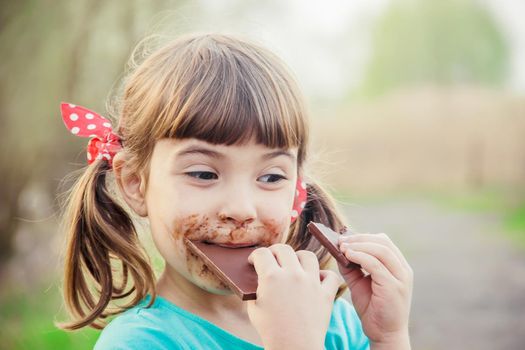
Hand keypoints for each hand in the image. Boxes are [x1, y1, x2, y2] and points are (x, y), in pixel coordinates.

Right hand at [247, 243, 342, 349]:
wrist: (294, 348)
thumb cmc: (271, 331)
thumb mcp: (254, 307)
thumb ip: (256, 288)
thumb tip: (259, 279)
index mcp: (271, 277)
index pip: (261, 253)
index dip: (255, 256)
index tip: (254, 262)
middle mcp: (292, 274)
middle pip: (283, 249)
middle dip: (274, 252)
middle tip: (272, 260)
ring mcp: (311, 283)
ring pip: (308, 256)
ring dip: (299, 258)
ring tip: (295, 266)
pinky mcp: (326, 294)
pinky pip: (330, 276)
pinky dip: (324, 275)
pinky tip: (317, 279)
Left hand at [337, 233, 412, 347]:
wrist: (385, 334)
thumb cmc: (373, 309)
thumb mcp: (360, 283)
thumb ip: (352, 267)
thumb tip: (339, 250)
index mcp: (398, 266)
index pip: (384, 242)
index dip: (363, 236)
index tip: (345, 238)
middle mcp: (403, 269)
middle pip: (383, 242)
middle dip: (360, 238)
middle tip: (341, 240)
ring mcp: (401, 278)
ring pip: (381, 250)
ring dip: (359, 245)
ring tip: (342, 246)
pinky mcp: (394, 287)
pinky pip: (375, 264)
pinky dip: (360, 256)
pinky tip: (348, 255)